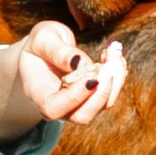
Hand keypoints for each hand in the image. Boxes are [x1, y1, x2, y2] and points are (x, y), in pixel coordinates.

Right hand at [0, 22, 126, 141]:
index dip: (75, 97)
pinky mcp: (92, 97)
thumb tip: (81, 63)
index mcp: (38, 94)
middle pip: (82, 115)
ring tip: (113, 51)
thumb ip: (58, 51)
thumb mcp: (42, 39)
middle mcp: (59, 106)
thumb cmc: (39, 45)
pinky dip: (117, 74)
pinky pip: (109, 93)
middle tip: (110, 64)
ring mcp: (77, 105)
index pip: (54, 108)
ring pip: (102, 105)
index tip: (92, 77)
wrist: (43, 52)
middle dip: (101, 93)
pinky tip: (113, 55)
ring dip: (114, 79)